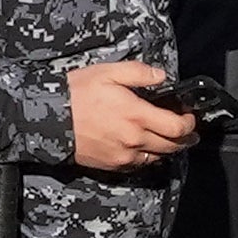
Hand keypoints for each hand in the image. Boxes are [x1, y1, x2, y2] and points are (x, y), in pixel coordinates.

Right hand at [70, 57, 199, 170]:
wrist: (48, 119)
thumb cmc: (76, 93)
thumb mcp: (106, 72)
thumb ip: (137, 72)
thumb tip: (161, 76)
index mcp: (137, 115)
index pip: (177, 127)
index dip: (189, 123)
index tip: (188, 117)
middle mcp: (135, 139)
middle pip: (173, 146)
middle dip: (184, 138)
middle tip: (186, 131)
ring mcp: (125, 155)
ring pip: (158, 157)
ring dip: (167, 148)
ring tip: (167, 139)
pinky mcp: (113, 164)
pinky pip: (139, 164)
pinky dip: (147, 156)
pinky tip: (144, 147)